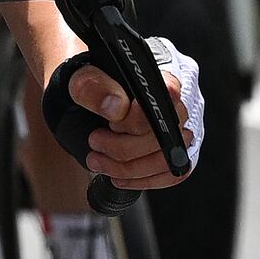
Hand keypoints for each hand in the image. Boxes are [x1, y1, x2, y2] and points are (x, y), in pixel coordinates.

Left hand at [39, 42, 205, 192]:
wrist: (90, 99)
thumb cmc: (91, 85)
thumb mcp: (81, 77)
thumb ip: (94, 86)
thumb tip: (116, 108)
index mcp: (160, 78)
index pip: (165, 100)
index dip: (136, 119)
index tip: (110, 124)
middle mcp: (176, 104)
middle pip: (164, 136)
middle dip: (123, 148)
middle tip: (95, 142)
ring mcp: (178, 130)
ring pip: (167, 160)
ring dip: (128, 169)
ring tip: (98, 162)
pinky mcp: (174, 153)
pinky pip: (172, 175)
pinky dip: (142, 181)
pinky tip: (118, 177)